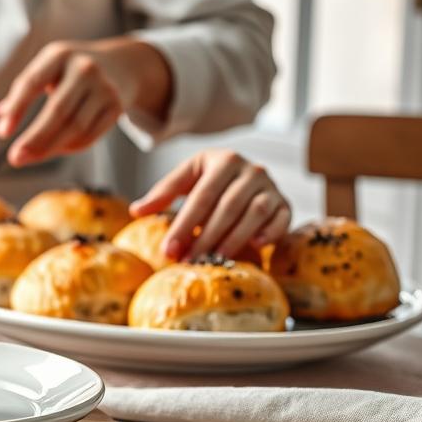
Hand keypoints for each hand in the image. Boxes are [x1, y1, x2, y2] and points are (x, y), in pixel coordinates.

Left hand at [0, 38, 170, 166]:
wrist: (122, 64)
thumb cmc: (71, 69)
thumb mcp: (48, 66)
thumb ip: (24, 88)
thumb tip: (1, 116)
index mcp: (59, 54)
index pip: (32, 82)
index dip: (16, 108)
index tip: (2, 133)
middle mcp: (84, 69)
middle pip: (58, 110)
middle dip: (34, 138)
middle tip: (15, 158)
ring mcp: (104, 88)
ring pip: (75, 127)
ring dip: (49, 148)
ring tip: (29, 158)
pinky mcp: (116, 108)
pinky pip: (89, 135)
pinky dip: (68, 147)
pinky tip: (53, 150)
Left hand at [131, 150, 290, 260]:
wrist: (246, 175)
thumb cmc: (210, 180)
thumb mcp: (187, 178)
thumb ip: (163, 193)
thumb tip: (135, 211)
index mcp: (223, 160)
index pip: (200, 196)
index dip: (183, 225)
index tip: (168, 250)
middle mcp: (251, 170)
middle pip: (226, 207)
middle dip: (205, 237)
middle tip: (188, 261)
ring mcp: (271, 186)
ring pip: (254, 214)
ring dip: (234, 239)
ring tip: (214, 260)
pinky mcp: (286, 203)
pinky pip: (283, 219)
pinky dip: (271, 233)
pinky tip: (255, 247)